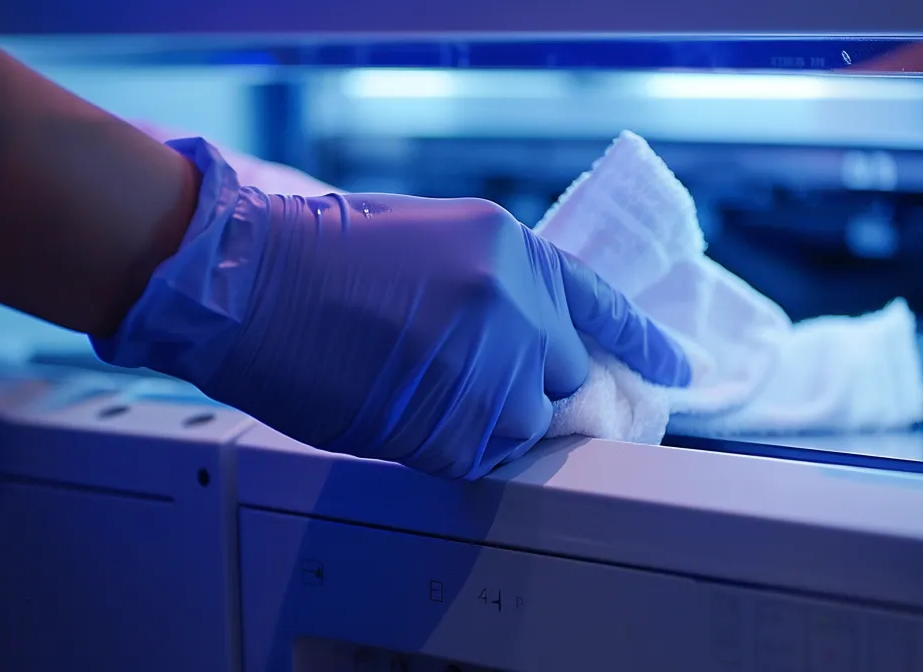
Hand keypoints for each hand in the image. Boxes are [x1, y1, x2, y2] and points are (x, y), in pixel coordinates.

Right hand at [95, 139, 690, 477]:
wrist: (248, 280)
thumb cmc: (318, 254)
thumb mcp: (432, 238)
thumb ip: (494, 285)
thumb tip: (524, 337)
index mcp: (513, 250)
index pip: (602, 306)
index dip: (641, 344)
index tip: (674, 373)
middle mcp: (515, 306)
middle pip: (559, 376)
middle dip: (523, 384)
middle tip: (464, 378)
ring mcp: (486, 368)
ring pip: (522, 427)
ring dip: (482, 422)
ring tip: (418, 390)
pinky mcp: (450, 423)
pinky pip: (474, 459)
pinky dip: (443, 449)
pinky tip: (400, 411)